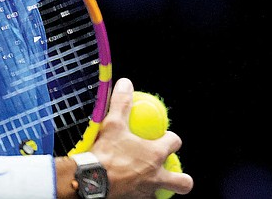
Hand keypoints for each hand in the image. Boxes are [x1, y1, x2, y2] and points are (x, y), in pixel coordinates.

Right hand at [91, 78, 192, 198]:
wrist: (88, 183)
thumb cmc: (104, 153)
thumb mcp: (113, 124)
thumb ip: (122, 103)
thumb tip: (126, 83)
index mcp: (155, 154)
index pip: (175, 143)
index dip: (172, 139)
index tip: (164, 138)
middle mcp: (156, 176)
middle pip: (182, 182)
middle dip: (182, 179)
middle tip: (175, 175)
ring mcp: (146, 193)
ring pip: (161, 195)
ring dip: (157, 190)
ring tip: (148, 186)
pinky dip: (138, 198)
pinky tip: (130, 193)